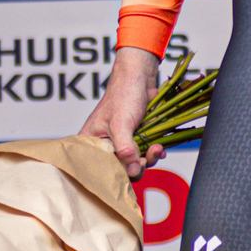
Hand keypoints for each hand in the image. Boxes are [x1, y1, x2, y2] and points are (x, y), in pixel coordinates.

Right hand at [80, 46, 162, 178]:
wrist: (139, 76)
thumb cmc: (123, 95)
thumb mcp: (121, 124)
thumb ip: (125, 150)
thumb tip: (134, 172)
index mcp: (91, 142)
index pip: (100, 169)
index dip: (117, 174)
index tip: (131, 168)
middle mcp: (104, 144)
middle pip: (119, 169)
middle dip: (137, 166)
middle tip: (146, 158)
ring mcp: (121, 141)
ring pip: (135, 162)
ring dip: (148, 158)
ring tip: (156, 148)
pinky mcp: (135, 137)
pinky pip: (144, 153)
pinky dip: (153, 152)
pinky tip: (159, 147)